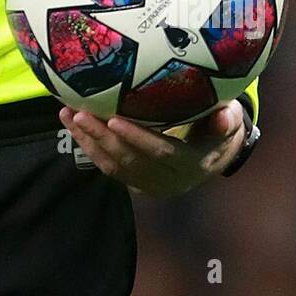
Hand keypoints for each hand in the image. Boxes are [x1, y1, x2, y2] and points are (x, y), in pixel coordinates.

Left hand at [59, 100, 245, 197]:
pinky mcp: (134, 182)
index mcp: (190, 164)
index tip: (114, 118)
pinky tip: (72, 124)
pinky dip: (88, 146)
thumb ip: (226, 121)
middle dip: (102, 137)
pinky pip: (108, 167)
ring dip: (88, 141)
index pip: (161, 153)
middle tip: (79, 112)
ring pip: (114, 165)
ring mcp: (148, 184)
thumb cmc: (217, 131)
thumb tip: (226, 116)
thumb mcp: (227, 127)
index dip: (137, 138)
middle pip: (130, 160)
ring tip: (67, 114)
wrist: (210, 158)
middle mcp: (168, 180)